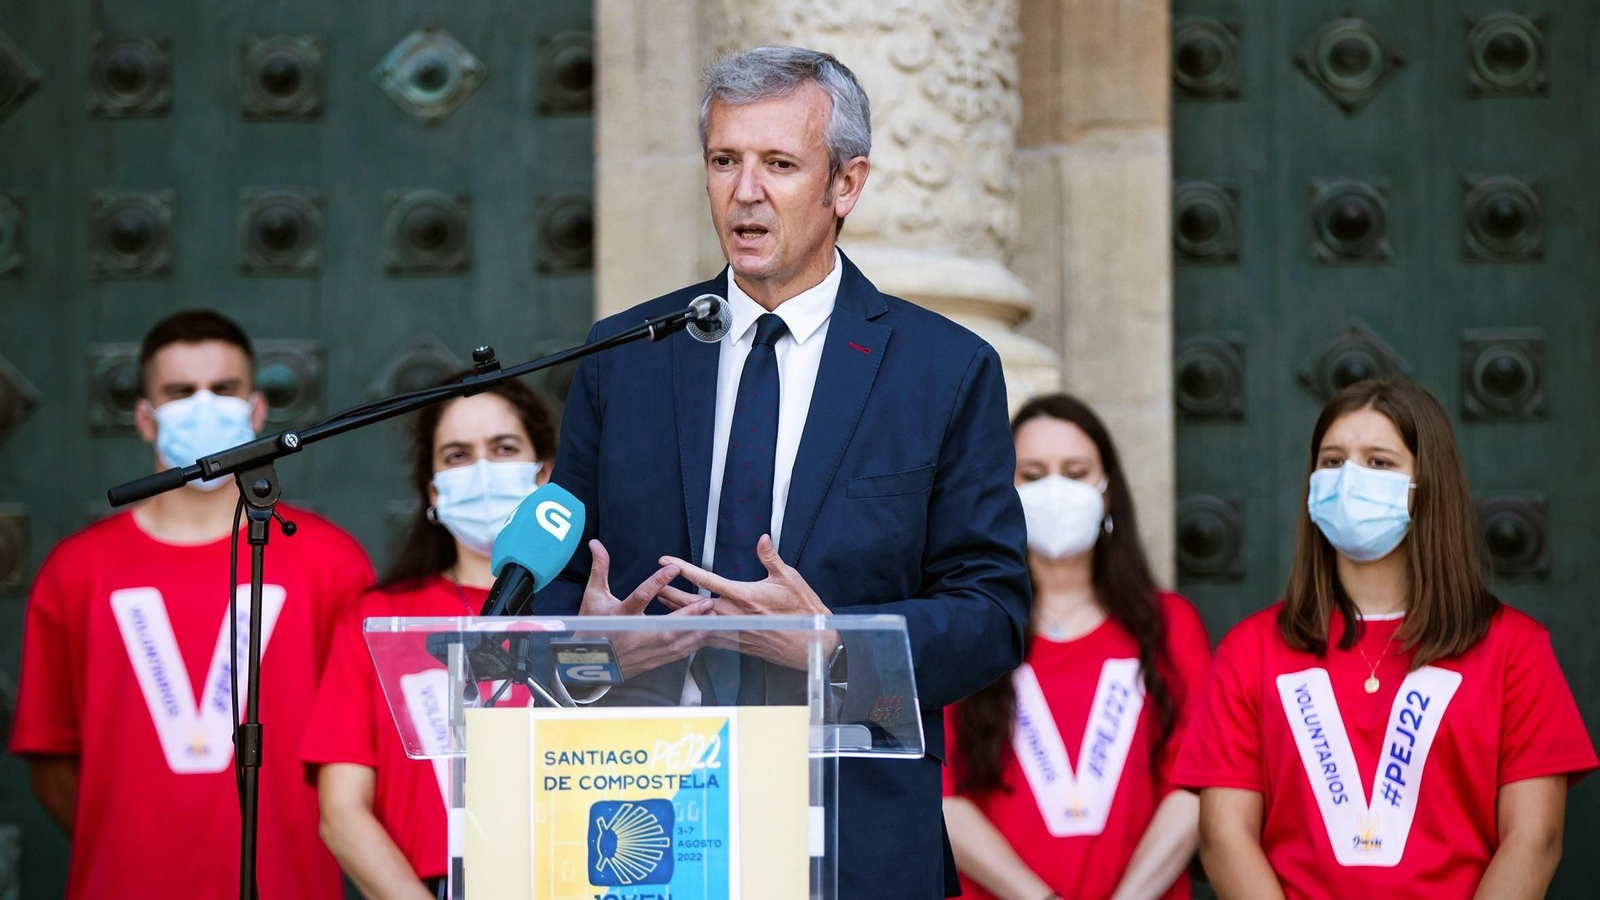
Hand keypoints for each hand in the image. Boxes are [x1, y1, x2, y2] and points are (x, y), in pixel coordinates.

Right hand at [581, 539, 711, 678]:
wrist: (588, 662)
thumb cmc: (591, 626)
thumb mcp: (593, 596)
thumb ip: (600, 570)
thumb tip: (596, 544)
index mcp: (619, 616)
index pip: (640, 597)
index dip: (657, 582)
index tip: (674, 568)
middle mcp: (634, 635)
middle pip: (667, 626)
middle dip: (690, 615)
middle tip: (707, 602)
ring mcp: (644, 651)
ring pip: (675, 643)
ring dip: (696, 630)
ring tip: (712, 617)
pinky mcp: (652, 661)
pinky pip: (676, 654)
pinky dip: (692, 644)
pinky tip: (704, 634)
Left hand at [656, 535, 834, 668]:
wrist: (812, 642)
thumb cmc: (802, 609)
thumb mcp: (789, 578)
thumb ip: (771, 558)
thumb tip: (762, 538)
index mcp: (744, 596)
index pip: (706, 580)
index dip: (683, 569)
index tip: (667, 561)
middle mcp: (734, 615)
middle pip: (693, 604)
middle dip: (671, 594)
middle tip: (653, 586)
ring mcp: (734, 631)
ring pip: (697, 622)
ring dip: (679, 614)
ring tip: (662, 606)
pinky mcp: (737, 644)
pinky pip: (710, 637)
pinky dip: (695, 630)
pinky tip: (686, 628)